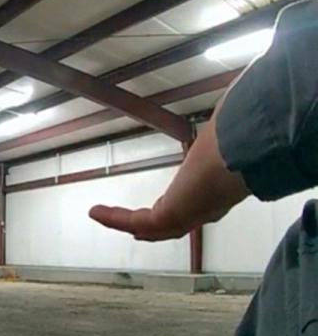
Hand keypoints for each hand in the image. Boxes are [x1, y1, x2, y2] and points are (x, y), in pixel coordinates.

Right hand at [87, 99, 247, 241]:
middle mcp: (201, 210)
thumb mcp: (225, 138)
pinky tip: (95, 211)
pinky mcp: (168, 217)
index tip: (163, 207)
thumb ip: (222, 130)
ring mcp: (185, 217)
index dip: (174, 209)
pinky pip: (134, 221)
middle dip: (149, 227)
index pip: (192, 205)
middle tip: (132, 228)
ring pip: (148, 227)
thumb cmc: (237, 146)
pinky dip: (113, 218)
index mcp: (216, 192)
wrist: (240, 158)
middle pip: (168, 226)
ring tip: (101, 215)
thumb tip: (231, 106)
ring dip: (123, 222)